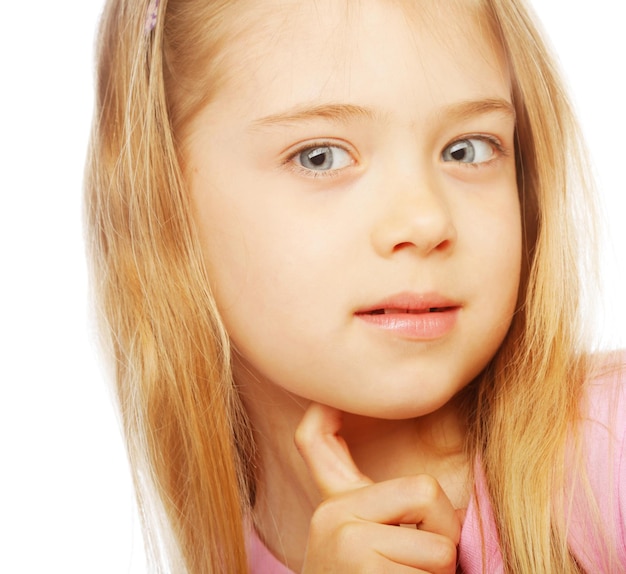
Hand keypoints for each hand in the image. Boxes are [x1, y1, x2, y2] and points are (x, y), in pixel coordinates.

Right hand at [295, 403, 461, 572]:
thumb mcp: (361, 541)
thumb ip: (381, 504)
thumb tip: (411, 473)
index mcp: (334, 502)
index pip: (315, 439)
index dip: (322, 410)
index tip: (326, 393)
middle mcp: (332, 513)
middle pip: (426, 491)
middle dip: (443, 533)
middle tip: (422, 563)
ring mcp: (346, 541)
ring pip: (441, 546)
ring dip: (440, 573)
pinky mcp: (366, 570)